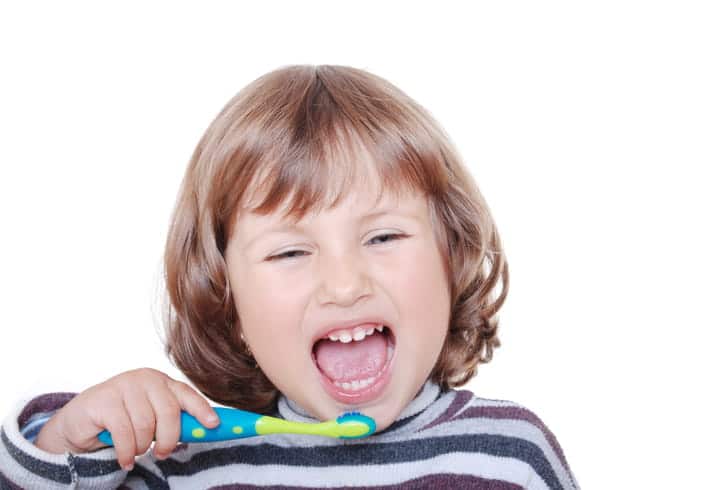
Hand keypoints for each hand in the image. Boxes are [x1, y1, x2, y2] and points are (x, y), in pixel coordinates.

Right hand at [34, 368, 218, 469]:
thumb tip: (205, 430)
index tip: (213, 425)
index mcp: (162, 382)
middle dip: (169, 439)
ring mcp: (123, 386)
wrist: (80, 422)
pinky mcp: (104, 400)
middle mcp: (145, 379)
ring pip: (146, 425)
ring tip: (135, 452)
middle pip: (169, 412)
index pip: (187, 394)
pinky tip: (125, 459)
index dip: (201, 410)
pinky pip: (124, 432)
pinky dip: (127, 451)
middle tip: (161, 453)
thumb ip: (174, 421)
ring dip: (142, 447)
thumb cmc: (123, 421)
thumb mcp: (151, 418)